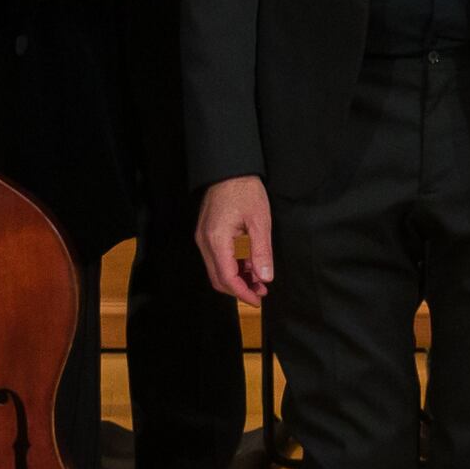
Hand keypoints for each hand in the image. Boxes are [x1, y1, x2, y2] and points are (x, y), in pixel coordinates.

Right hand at [198, 176, 276, 307]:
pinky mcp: (207, 233)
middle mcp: (205, 242)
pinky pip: (217, 258)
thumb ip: (261, 251)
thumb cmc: (245, 191)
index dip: (242, 293)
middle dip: (239, 289)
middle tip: (261, 292)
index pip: (227, 277)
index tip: (259, 300)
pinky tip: (249, 265)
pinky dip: (232, 266)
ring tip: (259, 279)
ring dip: (236, 278)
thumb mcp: (259, 221)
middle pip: (218, 278)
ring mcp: (203, 238)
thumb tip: (265, 278)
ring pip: (217, 269)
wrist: (229, 169)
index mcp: (217, 240)